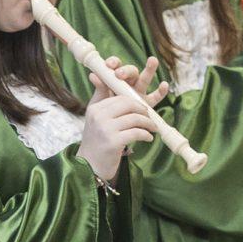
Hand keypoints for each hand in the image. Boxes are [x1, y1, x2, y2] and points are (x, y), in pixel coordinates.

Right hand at [75, 54, 165, 182]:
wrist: (89, 167)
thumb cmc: (96, 141)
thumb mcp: (96, 118)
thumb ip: (100, 97)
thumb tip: (97, 74)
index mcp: (95, 108)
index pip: (120, 97)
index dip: (135, 101)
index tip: (143, 109)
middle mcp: (98, 116)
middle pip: (128, 104)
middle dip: (143, 110)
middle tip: (150, 118)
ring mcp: (105, 129)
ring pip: (135, 118)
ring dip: (148, 124)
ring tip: (152, 129)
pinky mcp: (113, 142)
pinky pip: (136, 133)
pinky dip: (146, 135)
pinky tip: (148, 138)